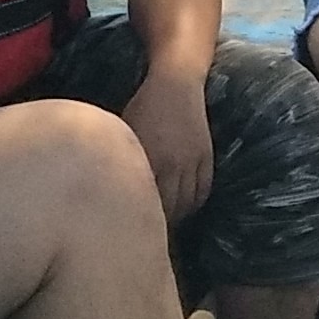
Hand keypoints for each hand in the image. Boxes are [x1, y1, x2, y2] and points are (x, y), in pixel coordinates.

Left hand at [126, 67, 214, 225]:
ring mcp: (193, 162)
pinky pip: (203, 189)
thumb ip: (123, 161)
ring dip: (178, 216)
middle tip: (149, 236)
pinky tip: (185, 208)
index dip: (141, 220)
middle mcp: (173, 165)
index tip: (132, 232)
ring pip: (188, 202)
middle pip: (170, 208)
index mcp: (150, 160)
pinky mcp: (206, 157)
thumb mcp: (126, 132)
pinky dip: (194, 202)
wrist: (176, 83)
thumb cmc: (143, 106)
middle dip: (160, 224)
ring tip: (166, 225)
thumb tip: (112, 187)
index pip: (147, 202)